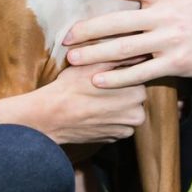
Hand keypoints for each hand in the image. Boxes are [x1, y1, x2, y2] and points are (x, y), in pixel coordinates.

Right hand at [26, 62, 147, 143]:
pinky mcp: (115, 139)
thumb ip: (121, 58)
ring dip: (116, 105)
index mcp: (137, 93)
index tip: (106, 73)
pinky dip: (109, 118)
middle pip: (134, 95)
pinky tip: (94, 111)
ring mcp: (126, 129)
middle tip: (98, 85)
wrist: (51, 117)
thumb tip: (140, 52)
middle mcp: (137, 114)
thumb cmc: (71, 87)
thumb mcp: (95, 64)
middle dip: (121, 90)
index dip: (120, 73)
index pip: (138, 77)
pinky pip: (118, 124)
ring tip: (95, 99)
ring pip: (127, 110)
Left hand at [62, 0, 191, 86]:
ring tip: (72, 60)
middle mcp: (165, 17)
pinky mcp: (177, 64)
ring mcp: (170, 42)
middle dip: (89, 30)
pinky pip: (142, 73)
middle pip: (119, 23)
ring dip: (96, 55)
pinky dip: (118, 79)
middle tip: (64, 36)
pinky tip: (97, 81)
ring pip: (126, 50)